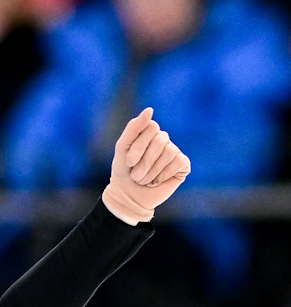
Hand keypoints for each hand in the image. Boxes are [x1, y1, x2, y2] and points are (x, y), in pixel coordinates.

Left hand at [102, 107, 190, 224]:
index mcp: (149, 132)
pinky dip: (164, 175)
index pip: (151, 127)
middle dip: (144, 162)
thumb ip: (134, 127)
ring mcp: (174, 151)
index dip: (138, 147)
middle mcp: (163, 139)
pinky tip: (157, 181)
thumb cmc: (124, 172)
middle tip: (136, 175)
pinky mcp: (183, 164)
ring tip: (145, 179)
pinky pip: (178, 162)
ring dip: (152, 171)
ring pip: (168, 152)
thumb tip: (150, 110)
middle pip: (160, 141)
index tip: (129, 162)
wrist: (129, 197)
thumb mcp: (123, 148)